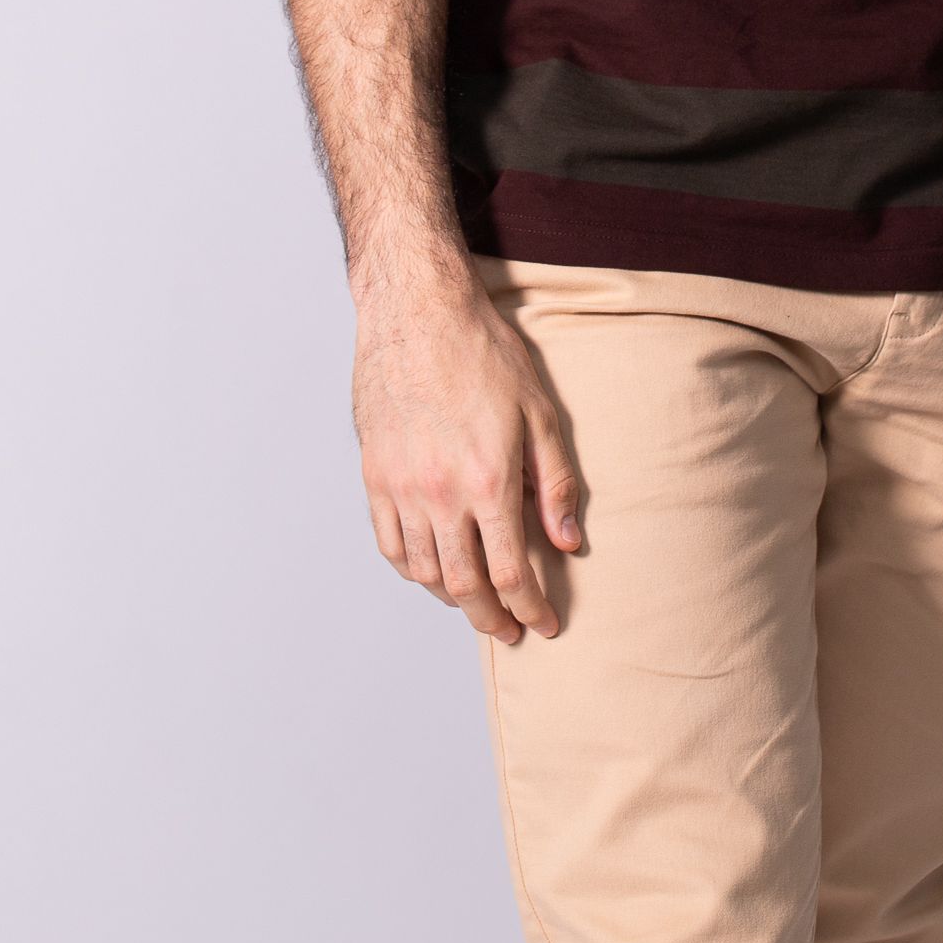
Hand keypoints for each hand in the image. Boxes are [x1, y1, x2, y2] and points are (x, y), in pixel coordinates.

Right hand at [352, 273, 581, 644]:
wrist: (419, 312)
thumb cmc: (483, 352)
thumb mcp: (540, 411)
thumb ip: (555, 482)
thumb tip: (568, 543)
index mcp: (487, 480)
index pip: (511, 573)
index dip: (531, 608)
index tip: (544, 625)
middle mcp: (440, 494)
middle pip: (465, 586)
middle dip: (493, 618)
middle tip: (511, 631)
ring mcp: (401, 488)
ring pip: (424, 572)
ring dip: (453, 600)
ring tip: (477, 604)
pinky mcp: (374, 476)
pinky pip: (389, 544)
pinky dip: (411, 571)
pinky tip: (431, 571)